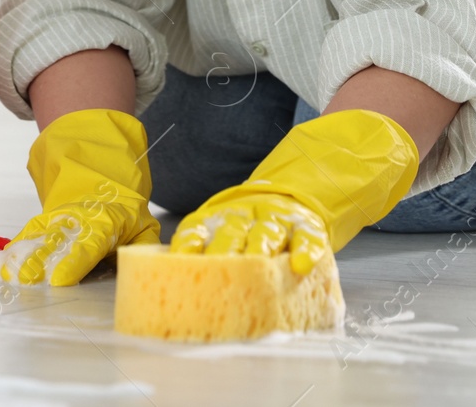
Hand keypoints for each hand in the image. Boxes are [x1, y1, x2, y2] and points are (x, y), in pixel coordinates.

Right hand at [0, 108, 159, 285]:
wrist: (98, 168)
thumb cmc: (121, 205)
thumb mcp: (141, 222)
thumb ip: (142, 245)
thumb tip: (143, 262)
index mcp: (105, 221)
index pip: (90, 243)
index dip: (75, 261)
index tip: (60, 279)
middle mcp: (76, 220)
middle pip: (56, 241)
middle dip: (39, 262)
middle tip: (24, 281)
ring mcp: (56, 220)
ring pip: (36, 237)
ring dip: (18, 257)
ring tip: (1, 274)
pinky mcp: (42, 223)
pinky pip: (26, 237)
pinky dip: (9, 252)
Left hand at [171, 194, 329, 274]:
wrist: (287, 194)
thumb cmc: (244, 229)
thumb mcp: (216, 230)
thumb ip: (196, 249)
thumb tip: (168, 281)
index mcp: (217, 219)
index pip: (198, 229)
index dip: (189, 245)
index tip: (182, 260)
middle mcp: (244, 217)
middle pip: (231, 234)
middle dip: (223, 253)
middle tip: (218, 273)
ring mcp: (275, 221)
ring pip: (266, 234)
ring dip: (260, 250)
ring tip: (257, 268)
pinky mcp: (305, 227)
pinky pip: (307, 239)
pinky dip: (305, 251)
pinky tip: (300, 265)